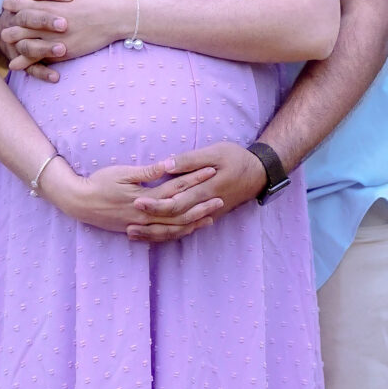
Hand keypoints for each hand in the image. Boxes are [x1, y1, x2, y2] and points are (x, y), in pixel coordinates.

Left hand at [0, 0, 131, 76]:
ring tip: (7, 46)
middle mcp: (47, 20)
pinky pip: (37, 58)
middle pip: (18, 25)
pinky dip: (24, 62)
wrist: (114, 16)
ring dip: (14, 45)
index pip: (22, 4)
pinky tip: (15, 65)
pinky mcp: (61, 51)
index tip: (6, 5)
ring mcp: (52, 37)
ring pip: (24, 42)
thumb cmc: (97, 0)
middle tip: (3, 30)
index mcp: (49, 4)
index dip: (13, 5)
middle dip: (9, 27)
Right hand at [41, 154, 223, 236]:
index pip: (176, 188)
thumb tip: (169, 164)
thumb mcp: (123, 172)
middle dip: (201, 204)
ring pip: (173, 227)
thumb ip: (148, 171)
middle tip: (221, 197)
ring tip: (211, 216)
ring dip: (193, 222)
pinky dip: (177, 233)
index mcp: (145, 197)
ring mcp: (142, 225)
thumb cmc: (99, 183)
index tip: (211, 171)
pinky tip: (188, 229)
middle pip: (180, 211)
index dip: (195, 179)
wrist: (79, 202)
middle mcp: (146, 214)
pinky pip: (161, 236)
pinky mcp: (137, 230)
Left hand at [127, 141, 268, 243]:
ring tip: (134, 234)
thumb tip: (167, 165)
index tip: (137, 201)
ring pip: (178, 230)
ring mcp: (207, 215)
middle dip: (150, 224)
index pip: (177, 202)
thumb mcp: (215, 152)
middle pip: (174, 220)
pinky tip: (153, 236)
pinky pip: (186, 230)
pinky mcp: (208, 217)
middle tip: (127, 225)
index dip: (156, 204)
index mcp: (205, 190)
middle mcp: (205, 207)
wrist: (260, 173)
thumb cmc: (237, 158)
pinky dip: (169, 235)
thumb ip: (190, 160)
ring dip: (156, 234)